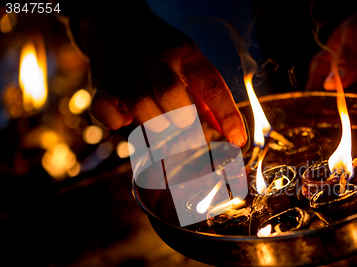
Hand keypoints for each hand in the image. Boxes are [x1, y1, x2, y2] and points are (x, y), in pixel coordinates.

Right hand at [74, 5, 246, 145]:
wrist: (114, 20)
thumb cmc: (160, 54)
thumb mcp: (188, 64)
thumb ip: (207, 98)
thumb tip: (231, 134)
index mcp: (186, 54)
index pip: (211, 85)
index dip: (227, 115)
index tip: (238, 140)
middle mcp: (157, 59)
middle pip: (171, 93)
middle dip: (183, 121)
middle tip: (188, 132)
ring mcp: (128, 68)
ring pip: (140, 102)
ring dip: (154, 123)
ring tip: (161, 128)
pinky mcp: (103, 80)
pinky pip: (106, 107)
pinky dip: (117, 121)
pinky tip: (126, 119)